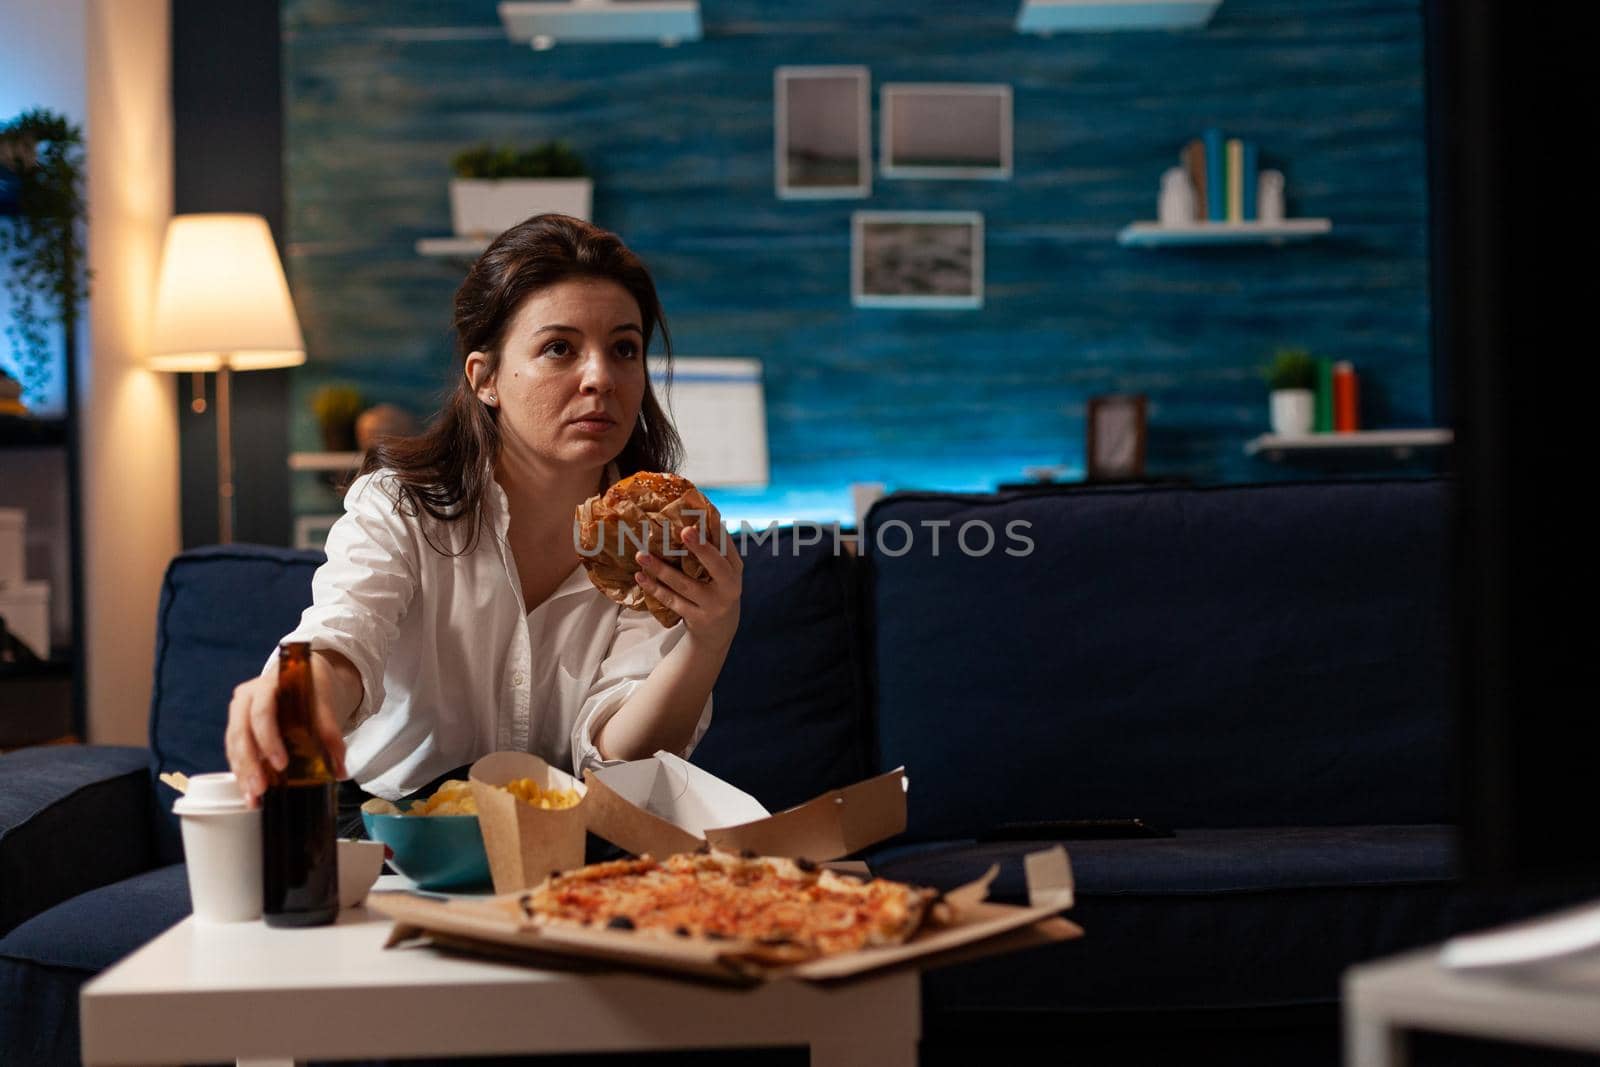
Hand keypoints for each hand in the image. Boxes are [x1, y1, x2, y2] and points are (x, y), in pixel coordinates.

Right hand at [224, 652, 353, 806]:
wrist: (305, 678)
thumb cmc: (312, 689)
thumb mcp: (324, 704)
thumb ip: (331, 734)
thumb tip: (339, 770)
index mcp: (267, 686)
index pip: (262, 712)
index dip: (269, 739)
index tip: (281, 764)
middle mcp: (247, 698)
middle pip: (241, 732)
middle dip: (250, 763)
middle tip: (262, 788)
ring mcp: (239, 714)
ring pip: (234, 745)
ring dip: (243, 773)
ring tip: (254, 798)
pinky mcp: (237, 730)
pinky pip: (234, 753)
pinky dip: (242, 774)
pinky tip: (249, 794)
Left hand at [634, 521, 742, 647]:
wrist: (719, 631)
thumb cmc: (718, 590)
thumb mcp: (725, 571)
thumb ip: (717, 548)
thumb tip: (704, 515)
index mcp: (735, 570)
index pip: (726, 548)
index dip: (715, 533)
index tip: (700, 520)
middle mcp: (729, 587)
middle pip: (714, 565)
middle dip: (700, 548)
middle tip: (684, 531)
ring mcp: (712, 605)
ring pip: (684, 585)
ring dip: (661, 569)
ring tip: (642, 555)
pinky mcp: (696, 618)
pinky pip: (672, 601)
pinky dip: (655, 588)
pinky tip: (641, 577)